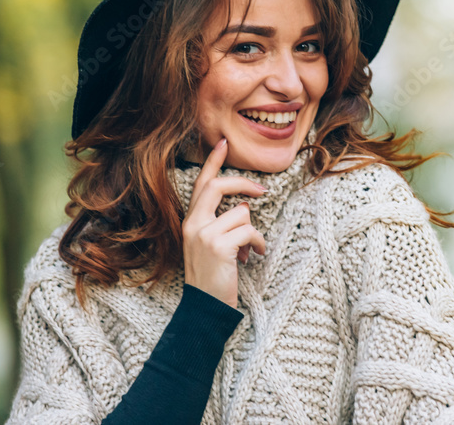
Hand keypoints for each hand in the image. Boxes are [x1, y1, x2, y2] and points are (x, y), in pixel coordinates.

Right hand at [181, 137, 267, 308]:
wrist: (205, 309)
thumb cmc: (212, 278)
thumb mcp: (209, 246)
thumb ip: (219, 223)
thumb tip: (243, 208)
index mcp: (190, 221)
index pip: (201, 184)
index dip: (212, 162)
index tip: (223, 143)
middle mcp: (193, 224)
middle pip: (219, 186)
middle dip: (244, 184)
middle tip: (263, 190)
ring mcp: (204, 234)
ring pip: (241, 213)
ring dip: (252, 233)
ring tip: (248, 252)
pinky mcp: (219, 245)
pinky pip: (250, 231)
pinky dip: (258, 244)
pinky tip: (254, 257)